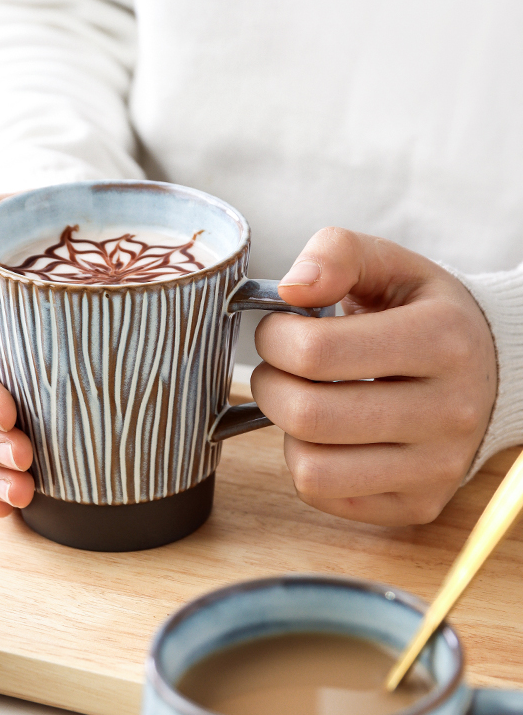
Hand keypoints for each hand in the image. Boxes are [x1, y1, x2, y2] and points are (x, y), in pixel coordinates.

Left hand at [252, 227, 496, 526]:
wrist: (486, 368)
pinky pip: (326, 495)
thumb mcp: (389, 264)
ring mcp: (438, 466)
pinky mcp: (420, 503)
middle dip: (270, 386)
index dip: (273, 338)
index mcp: (441, 339)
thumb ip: (337, 254)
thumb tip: (292, 288)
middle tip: (279, 369)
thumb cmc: (420, 313)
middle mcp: (450, 410)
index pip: (317, 352)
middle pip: (309, 416)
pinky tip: (328, 436)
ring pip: (312, 469)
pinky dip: (308, 464)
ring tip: (304, 401)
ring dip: (286, 432)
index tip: (278, 329)